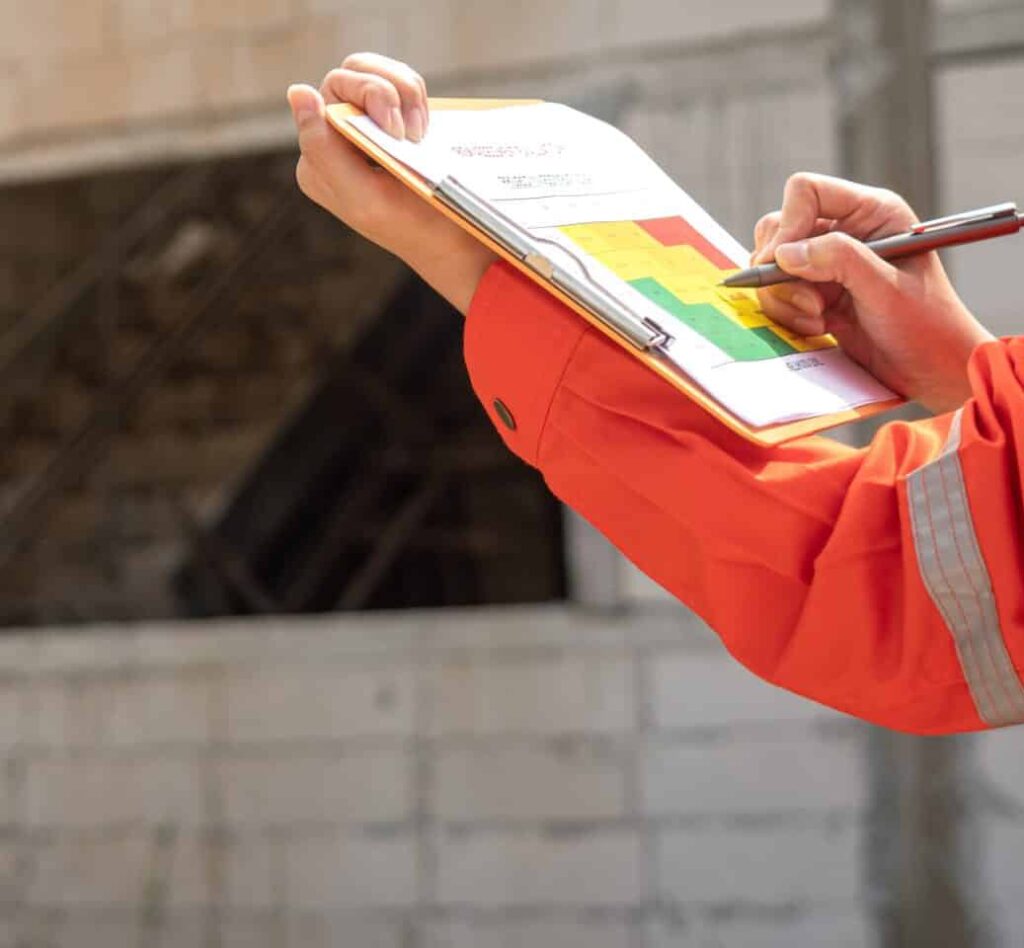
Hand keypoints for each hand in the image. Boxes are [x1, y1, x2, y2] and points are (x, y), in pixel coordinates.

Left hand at [287, 53, 495, 313]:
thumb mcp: (364, 197)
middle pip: (352, 73)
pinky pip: (397, 83)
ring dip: (407, 93)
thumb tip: (297, 92)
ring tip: (422, 133)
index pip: (331, 93)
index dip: (370, 98)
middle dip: (392, 93)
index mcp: (319, 162)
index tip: (398, 133)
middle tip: (416, 133)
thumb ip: (323, 148)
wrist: (457, 243)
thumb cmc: (415, 227)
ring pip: (375, 72)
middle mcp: (334, 142)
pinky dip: (417, 99)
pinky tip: (426, 131)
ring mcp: (363, 129)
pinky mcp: (390, 123)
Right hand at [753, 173, 993, 413]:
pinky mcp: (815, 294)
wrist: (930, 370)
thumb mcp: (886, 288)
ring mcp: (827, 265)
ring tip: (819, 319)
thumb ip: (839, 260)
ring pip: (772, 266)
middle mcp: (845, 231)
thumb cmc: (925, 325)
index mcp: (871, 213)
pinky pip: (777, 295)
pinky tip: (819, 328)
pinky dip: (787, 314)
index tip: (784, 262)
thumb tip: (784, 254)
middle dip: (781, 269)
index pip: (807, 193)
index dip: (789, 224)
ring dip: (785, 297)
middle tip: (809, 300)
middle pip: (778, 228)